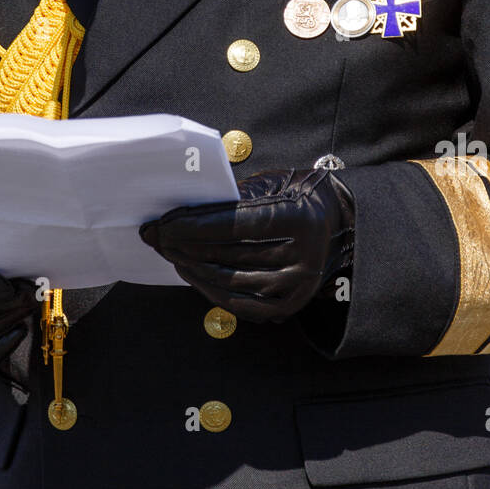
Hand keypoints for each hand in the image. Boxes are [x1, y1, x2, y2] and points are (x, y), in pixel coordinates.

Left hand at [140, 168, 354, 321]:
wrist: (334, 219)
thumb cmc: (295, 194)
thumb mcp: (269, 184)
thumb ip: (233, 199)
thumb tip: (182, 215)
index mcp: (299, 218)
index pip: (234, 224)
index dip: (193, 226)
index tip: (163, 224)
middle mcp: (303, 256)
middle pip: (228, 255)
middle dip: (184, 246)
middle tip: (155, 237)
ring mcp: (298, 286)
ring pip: (230, 282)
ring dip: (192, 268)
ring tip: (169, 253)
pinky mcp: (291, 305)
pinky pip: (241, 305)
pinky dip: (211, 291)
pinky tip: (192, 274)